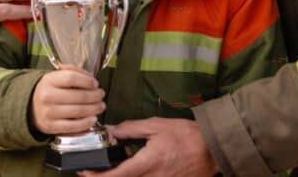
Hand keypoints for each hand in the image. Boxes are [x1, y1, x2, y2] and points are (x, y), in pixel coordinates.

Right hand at [31, 67, 104, 135]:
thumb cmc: (49, 90)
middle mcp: (47, 96)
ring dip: (94, 109)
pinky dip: (86, 123)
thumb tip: (89, 77)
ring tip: (101, 106)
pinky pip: (73, 126)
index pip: (72, 78)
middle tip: (101, 95)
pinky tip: (93, 118)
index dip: (87, 81)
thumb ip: (72, 71)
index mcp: (48, 80)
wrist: (30, 107)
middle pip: (79, 96)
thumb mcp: (55, 76)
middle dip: (95, 96)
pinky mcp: (51, 127)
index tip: (95, 83)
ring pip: (78, 111)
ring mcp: (49, 113)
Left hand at [80, 119, 217, 176]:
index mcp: (148, 163)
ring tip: (112, 169)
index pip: (117, 176)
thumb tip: (111, 130)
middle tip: (93, 171)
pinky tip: (132, 170)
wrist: (212, 148)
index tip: (85, 171)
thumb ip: (131, 129)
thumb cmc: (185, 134)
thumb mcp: (156, 126)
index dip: (97, 176)